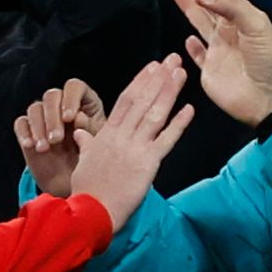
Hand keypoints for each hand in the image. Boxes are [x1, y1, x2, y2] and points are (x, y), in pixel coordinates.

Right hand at [15, 79, 107, 197]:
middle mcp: (62, 105)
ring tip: (45, 148)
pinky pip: (21, 123)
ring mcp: (44, 116)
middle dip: (52, 117)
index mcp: (84, 102)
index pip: (74, 87)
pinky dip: (24, 133)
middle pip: (52, 96)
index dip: (70, 99)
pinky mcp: (29, 129)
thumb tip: (78, 118)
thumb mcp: (97, 145)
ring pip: (35, 108)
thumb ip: (90, 129)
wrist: (75, 181)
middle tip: (57, 139)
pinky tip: (31, 146)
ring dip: (38, 127)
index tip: (69, 118)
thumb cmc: (91, 159)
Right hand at [68, 56, 193, 229]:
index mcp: (107, 134)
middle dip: (159, 78)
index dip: (141, 81)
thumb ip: (87, 145)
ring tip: (181, 73)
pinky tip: (190, 109)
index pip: (126, 100)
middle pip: (143, 100)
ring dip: (169, 91)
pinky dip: (179, 124)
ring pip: (155, 113)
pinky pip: (167, 140)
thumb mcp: (83, 163)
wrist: (91, 212)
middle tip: (172, 59)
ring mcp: (135, 148)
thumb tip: (82, 133)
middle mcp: (122, 136)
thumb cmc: (86, 190)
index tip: (152, 66)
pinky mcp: (148, 163)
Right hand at [170, 0, 271, 126]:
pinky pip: (198, 56)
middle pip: (205, 2)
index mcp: (241, 18)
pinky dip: (192, 48)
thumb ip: (231, 6)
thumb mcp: (258, 26)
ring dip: (188, 7)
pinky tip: (188, 39)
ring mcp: (218, 52)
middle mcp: (228, 32)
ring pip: (199, 23)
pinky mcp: (210, 72)